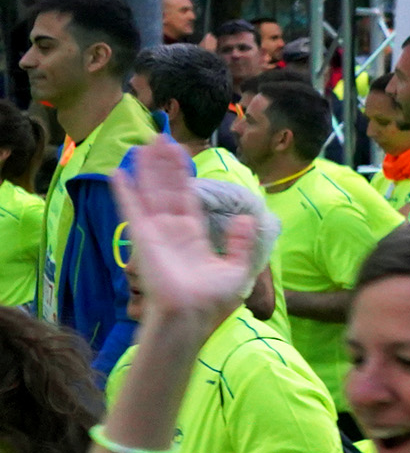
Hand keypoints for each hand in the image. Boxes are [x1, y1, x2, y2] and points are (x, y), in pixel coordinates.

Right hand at [107, 139, 253, 325]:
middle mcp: (172, 230)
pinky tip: (118, 172)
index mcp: (193, 235)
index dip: (182, 175)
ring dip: (147, 168)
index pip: (186, 197)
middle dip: (163, 164)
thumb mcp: (237, 268)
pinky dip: (125, 191)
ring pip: (151, 192)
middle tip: (159, 138)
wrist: (192, 315)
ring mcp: (156, 232)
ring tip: (144, 144)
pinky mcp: (142, 237)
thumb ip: (241, 242)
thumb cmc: (212, 299)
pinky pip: (132, 209)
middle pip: (167, 189)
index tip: (179, 153)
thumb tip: (248, 218)